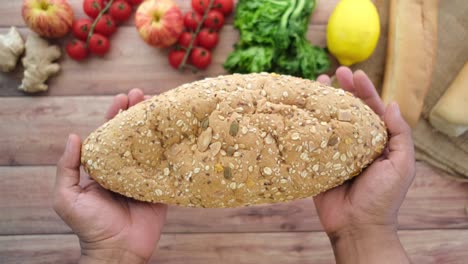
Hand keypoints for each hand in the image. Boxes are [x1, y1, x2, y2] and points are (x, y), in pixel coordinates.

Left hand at [53, 89, 166, 263]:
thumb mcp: (67, 197)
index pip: (109, 134)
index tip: (123, 97)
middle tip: (143, 94)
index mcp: (104, 166)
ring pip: (152, 144)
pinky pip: (168, 164)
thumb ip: (67, 167)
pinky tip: (179, 132)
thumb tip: (74, 136)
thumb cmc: (89, 226)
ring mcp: (145, 175)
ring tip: (162, 105)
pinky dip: (173, 148)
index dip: (115, 114)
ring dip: (156, 124)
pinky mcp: (161, 186)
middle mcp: (125, 166)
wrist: (118, 251)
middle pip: (133, 134)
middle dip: (137, 113)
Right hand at [315, 67, 414, 262]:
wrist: (357, 226)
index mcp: (377, 141)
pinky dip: (306, 124)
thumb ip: (400, 135)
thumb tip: (393, 104)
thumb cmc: (383, 197)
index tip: (355, 74)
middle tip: (334, 72)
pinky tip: (300, 110)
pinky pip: (312, 140)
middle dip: (343, 90)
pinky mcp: (318, 162)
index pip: (371, 110)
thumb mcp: (402, 164)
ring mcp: (335, 151)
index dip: (364, 91)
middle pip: (348, 110)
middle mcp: (356, 143)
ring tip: (316, 82)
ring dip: (323, 102)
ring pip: (328, 121)